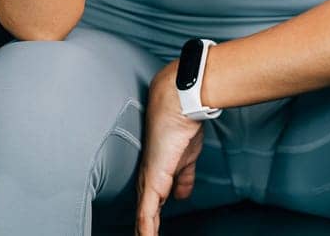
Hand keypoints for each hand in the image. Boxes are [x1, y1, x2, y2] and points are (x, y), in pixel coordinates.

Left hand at [134, 59, 206, 235]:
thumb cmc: (182, 126)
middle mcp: (147, 179)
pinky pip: (146, 212)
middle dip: (143, 230)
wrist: (179, 106)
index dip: (150, 221)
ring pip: (142, 217)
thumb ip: (183, 178)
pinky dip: (146, 229)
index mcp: (156, 174)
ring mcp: (148, 180)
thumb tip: (182, 195)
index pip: (150, 204)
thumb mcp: (187, 159)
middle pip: (143, 214)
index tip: (150, 233)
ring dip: (144, 233)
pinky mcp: (153, 181)